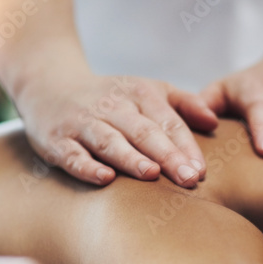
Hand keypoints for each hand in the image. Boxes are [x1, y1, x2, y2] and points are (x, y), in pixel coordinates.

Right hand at [17, 69, 218, 186]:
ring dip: (131, 158)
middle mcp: (112, 106)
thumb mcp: (149, 90)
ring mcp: (83, 123)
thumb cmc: (112, 96)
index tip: (201, 171)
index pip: (168, 122)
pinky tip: (105, 179)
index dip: (185, 146)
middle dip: (167, 155)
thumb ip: (184, 104)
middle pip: (143, 132)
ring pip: (109, 141)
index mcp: (139, 94)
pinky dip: (87, 166)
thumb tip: (215, 122)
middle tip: (188, 178)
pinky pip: (72, 155)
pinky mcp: (56, 140)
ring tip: (152, 174)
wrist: (48, 84)